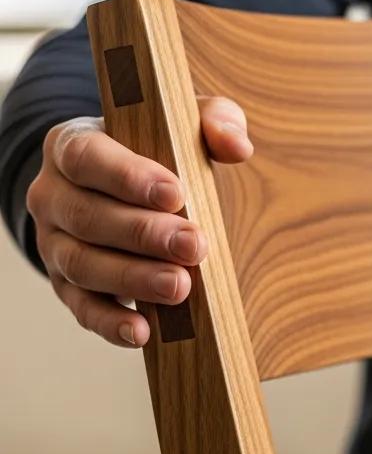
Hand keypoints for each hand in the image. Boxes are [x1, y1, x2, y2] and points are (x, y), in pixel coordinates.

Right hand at [26, 96, 252, 347]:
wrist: (124, 193)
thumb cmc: (159, 153)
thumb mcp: (185, 125)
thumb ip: (214, 121)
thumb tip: (237, 144)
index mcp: (72, 146)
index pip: (88, 157)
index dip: (128, 176)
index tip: (175, 194)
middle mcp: (53, 195)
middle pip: (88, 216)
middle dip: (143, 234)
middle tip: (194, 246)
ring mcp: (55, 243)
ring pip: (82, 264)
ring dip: (133, 279)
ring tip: (180, 287)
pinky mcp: (68, 285)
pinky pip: (82, 307)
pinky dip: (110, 322)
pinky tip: (142, 332)